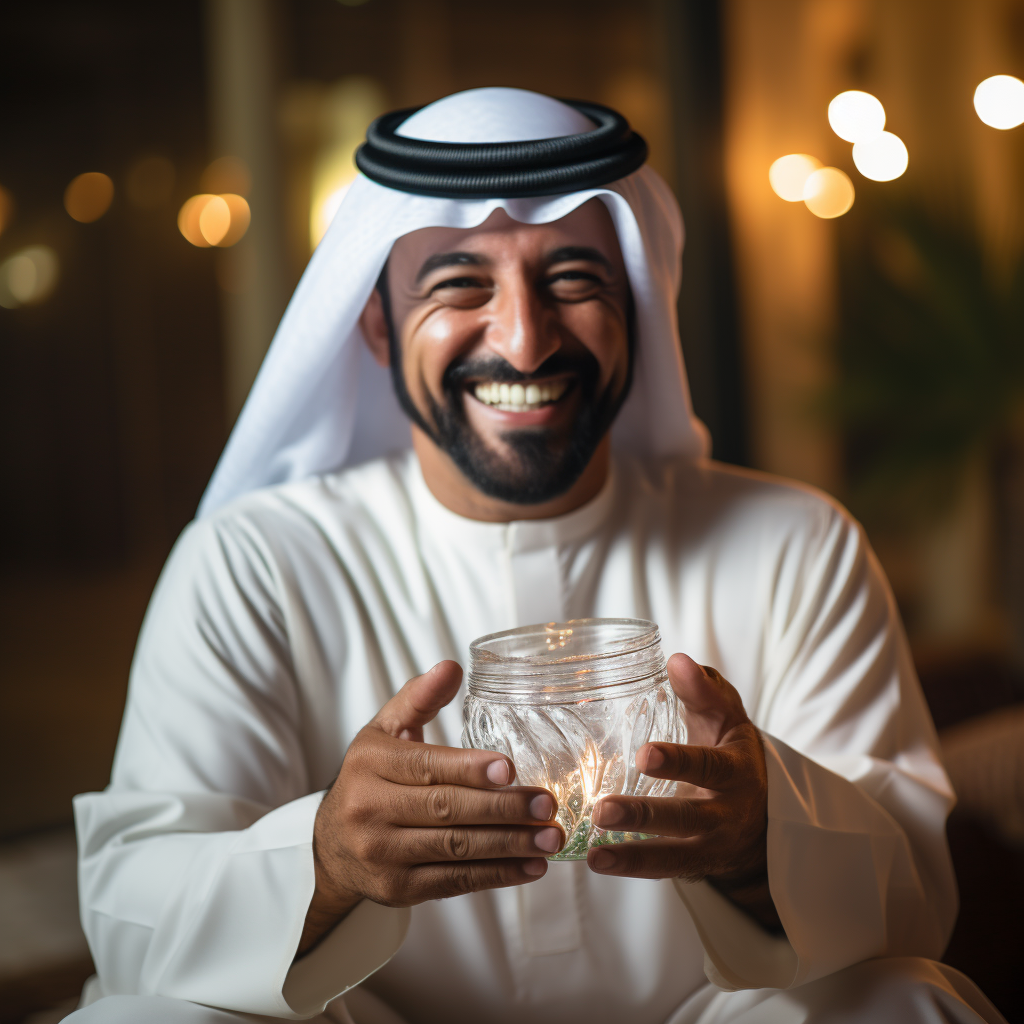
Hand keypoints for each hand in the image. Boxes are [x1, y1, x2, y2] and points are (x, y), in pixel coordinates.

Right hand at [299, 661, 561, 953]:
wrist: (330, 846)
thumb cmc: (370, 779)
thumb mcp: (384, 731)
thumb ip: (419, 698)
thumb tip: (452, 667)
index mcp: (370, 764)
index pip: (425, 766)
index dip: (469, 769)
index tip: (510, 769)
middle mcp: (370, 810)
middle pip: (445, 810)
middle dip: (502, 809)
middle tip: (546, 805)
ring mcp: (382, 855)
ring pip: (455, 850)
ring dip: (509, 845)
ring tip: (550, 838)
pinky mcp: (397, 890)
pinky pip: (455, 882)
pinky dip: (497, 875)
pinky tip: (530, 866)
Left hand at [588, 654, 775, 925]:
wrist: (764, 815)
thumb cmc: (732, 752)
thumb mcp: (727, 719)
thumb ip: (704, 690)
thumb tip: (677, 659)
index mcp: (734, 770)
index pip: (706, 765)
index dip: (677, 761)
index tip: (644, 755)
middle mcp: (725, 812)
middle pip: (685, 817)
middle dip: (645, 815)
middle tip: (604, 810)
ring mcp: (709, 844)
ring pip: (673, 852)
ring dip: (632, 852)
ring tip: (595, 849)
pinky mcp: (693, 864)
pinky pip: (663, 869)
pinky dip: (629, 867)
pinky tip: (596, 861)